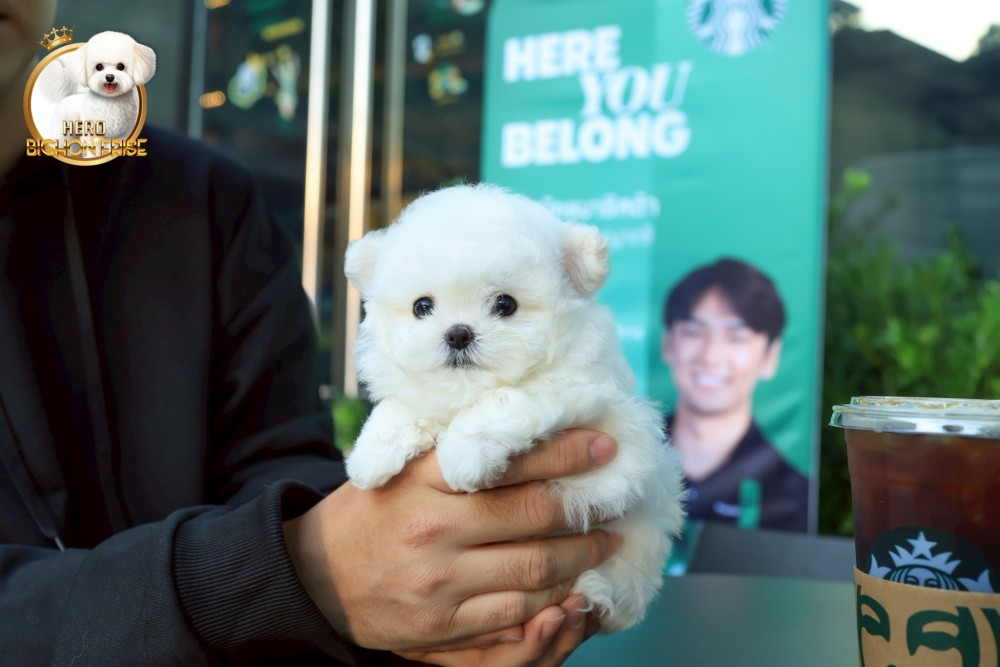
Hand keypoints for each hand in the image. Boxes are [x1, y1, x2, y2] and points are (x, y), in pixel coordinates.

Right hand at [282, 429, 618, 652]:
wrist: (315, 576)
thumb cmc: (372, 512)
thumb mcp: (404, 468)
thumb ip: (457, 454)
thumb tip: (527, 434)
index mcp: (424, 478)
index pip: (510, 461)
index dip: (565, 453)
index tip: (602, 446)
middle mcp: (433, 527)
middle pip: (533, 516)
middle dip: (585, 510)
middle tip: (614, 501)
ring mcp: (438, 581)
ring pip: (534, 569)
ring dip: (581, 556)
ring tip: (604, 543)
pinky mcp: (440, 625)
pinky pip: (514, 612)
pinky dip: (552, 600)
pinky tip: (571, 585)